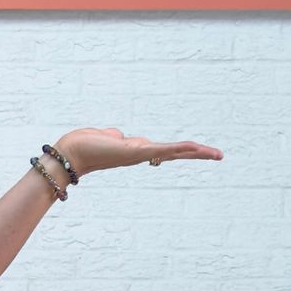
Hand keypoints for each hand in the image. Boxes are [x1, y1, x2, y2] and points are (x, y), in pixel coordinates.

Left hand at [55, 126, 223, 176]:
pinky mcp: (136, 152)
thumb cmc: (86, 145)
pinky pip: (162, 150)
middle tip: (219, 155)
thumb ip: (116, 136)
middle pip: (176, 153)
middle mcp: (142, 154)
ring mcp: (141, 154)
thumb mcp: (106, 136)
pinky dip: (179, 149)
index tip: (200, 151)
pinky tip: (194, 148)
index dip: (184, 150)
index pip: (166, 150)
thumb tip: (117, 135)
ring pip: (175, 152)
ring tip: (215, 154)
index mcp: (138, 150)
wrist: (71, 154)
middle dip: (198, 154)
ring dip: (196, 153)